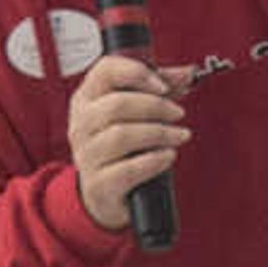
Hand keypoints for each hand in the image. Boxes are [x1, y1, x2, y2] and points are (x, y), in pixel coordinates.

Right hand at [66, 54, 186, 233]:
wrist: (105, 196)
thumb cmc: (121, 149)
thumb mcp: (134, 114)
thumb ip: (159, 90)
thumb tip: (186, 73)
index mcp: (86, 100)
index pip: (105, 71)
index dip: (137, 72)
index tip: (164, 85)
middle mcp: (81, 126)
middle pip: (116, 104)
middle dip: (155, 106)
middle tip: (178, 113)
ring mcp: (86, 156)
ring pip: (122, 135)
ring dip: (159, 133)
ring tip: (180, 136)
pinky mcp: (99, 185)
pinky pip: (128, 170)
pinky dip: (154, 160)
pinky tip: (169, 156)